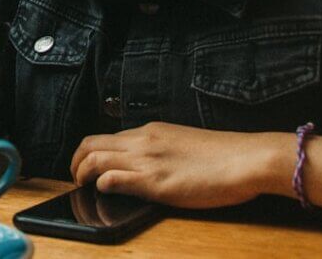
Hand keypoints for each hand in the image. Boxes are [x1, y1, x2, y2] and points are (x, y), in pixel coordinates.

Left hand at [69, 122, 274, 208]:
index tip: (87, 167)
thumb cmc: (222, 157)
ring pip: (95, 158)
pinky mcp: (155, 181)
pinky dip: (102, 184)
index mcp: (150, 131)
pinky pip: (114, 178)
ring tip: (81, 186)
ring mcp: (147, 160)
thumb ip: (158, 151)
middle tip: (75, 178)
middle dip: (76, 161)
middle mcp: (143, 141)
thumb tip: (141, 166)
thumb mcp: (181, 145)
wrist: (245, 159)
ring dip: (81, 172)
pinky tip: (103, 191)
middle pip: (91, 143)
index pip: (106, 138)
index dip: (89, 153)